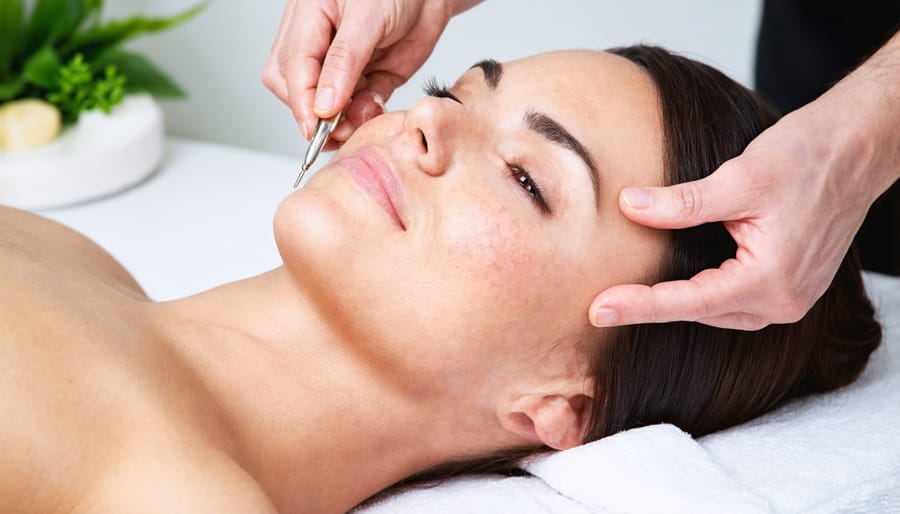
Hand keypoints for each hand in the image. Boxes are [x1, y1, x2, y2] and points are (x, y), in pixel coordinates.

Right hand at [263, 0, 468, 145]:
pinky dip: (365, 115)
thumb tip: (323, 104)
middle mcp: (319, 43)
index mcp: (308, 18)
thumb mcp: (367, 17)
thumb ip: (344, 62)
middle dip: (315, 114)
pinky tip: (373, 109)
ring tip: (361, 119)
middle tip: (339, 130)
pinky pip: (359, 107)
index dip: (301, 102)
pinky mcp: (369, 78)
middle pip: (295, 88)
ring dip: (341, 120)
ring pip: (325, 104)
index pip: (291, 68)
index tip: (316, 129)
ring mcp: (343, 64)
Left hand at [589, 91, 896, 329]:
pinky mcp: (790, 285)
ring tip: (629, 298)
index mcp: (772, 280)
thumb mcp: (741, 177)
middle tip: (600, 305)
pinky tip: (674, 285)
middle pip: (702, 312)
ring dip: (678, 303)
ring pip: (718, 311)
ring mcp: (791, 297)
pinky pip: (735, 301)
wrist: (858, 148)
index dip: (640, 306)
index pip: (690, 301)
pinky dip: (703, 294)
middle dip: (652, 308)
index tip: (599, 310)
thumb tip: (630, 206)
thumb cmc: (809, 157)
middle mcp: (784, 300)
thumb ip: (683, 201)